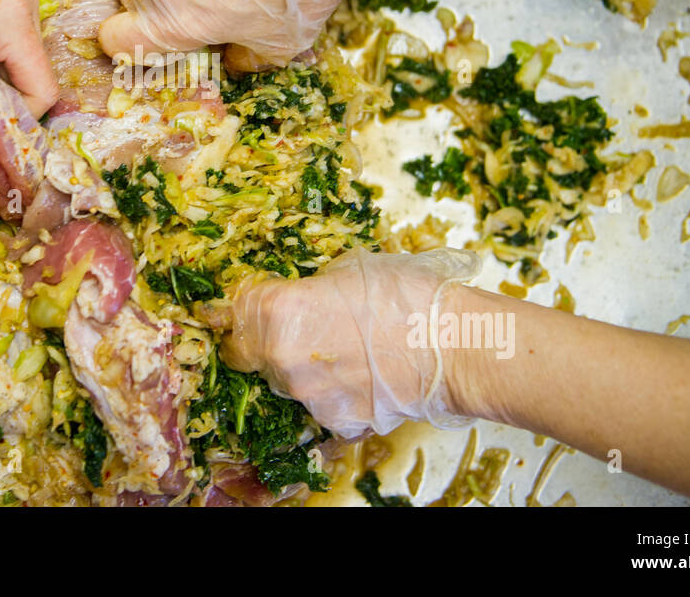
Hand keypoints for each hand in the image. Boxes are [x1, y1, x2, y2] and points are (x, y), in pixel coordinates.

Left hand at [223, 246, 480, 437]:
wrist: (454, 345)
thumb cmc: (408, 295)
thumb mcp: (349, 268)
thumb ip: (310, 288)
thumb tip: (302, 295)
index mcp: (279, 310)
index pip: (234, 310)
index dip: (239, 306)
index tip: (243, 306)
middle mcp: (282, 356)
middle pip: (253, 351)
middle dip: (266, 341)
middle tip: (296, 330)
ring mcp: (308, 394)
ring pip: (287, 381)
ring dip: (302, 368)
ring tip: (344, 352)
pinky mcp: (335, 421)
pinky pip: (321, 406)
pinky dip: (334, 394)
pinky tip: (362, 377)